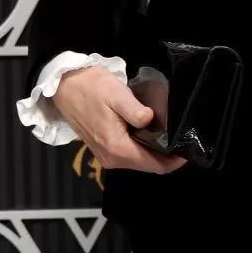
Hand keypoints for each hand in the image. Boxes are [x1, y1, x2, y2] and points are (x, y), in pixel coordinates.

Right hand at [49, 65, 185, 175]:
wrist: (63, 86)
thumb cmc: (90, 87)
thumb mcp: (115, 94)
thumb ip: (134, 110)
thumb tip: (150, 120)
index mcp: (117, 148)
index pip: (155, 166)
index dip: (174, 161)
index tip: (188, 149)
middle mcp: (112, 158)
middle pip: (148, 166)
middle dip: (166, 157)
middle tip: (181, 140)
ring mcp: (106, 156)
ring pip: (139, 162)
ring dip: (154, 153)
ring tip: (168, 136)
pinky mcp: (103, 150)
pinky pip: (129, 156)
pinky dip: (142, 149)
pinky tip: (150, 135)